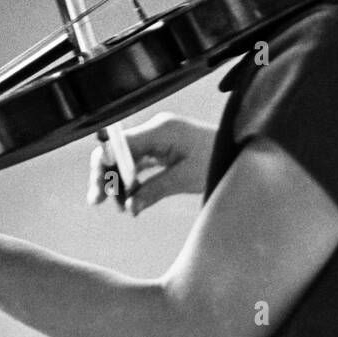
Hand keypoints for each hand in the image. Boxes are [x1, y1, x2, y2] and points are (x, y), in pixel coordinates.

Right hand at [87, 112, 215, 215]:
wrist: (240, 150)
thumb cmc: (218, 158)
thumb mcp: (186, 178)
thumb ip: (155, 190)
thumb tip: (129, 206)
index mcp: (160, 130)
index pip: (120, 144)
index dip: (105, 166)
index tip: (100, 190)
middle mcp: (155, 130)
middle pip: (117, 150)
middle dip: (105, 175)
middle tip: (97, 201)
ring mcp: (157, 139)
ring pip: (125, 159)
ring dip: (118, 181)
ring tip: (118, 207)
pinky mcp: (162, 149)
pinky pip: (138, 163)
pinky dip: (131, 180)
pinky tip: (129, 199)